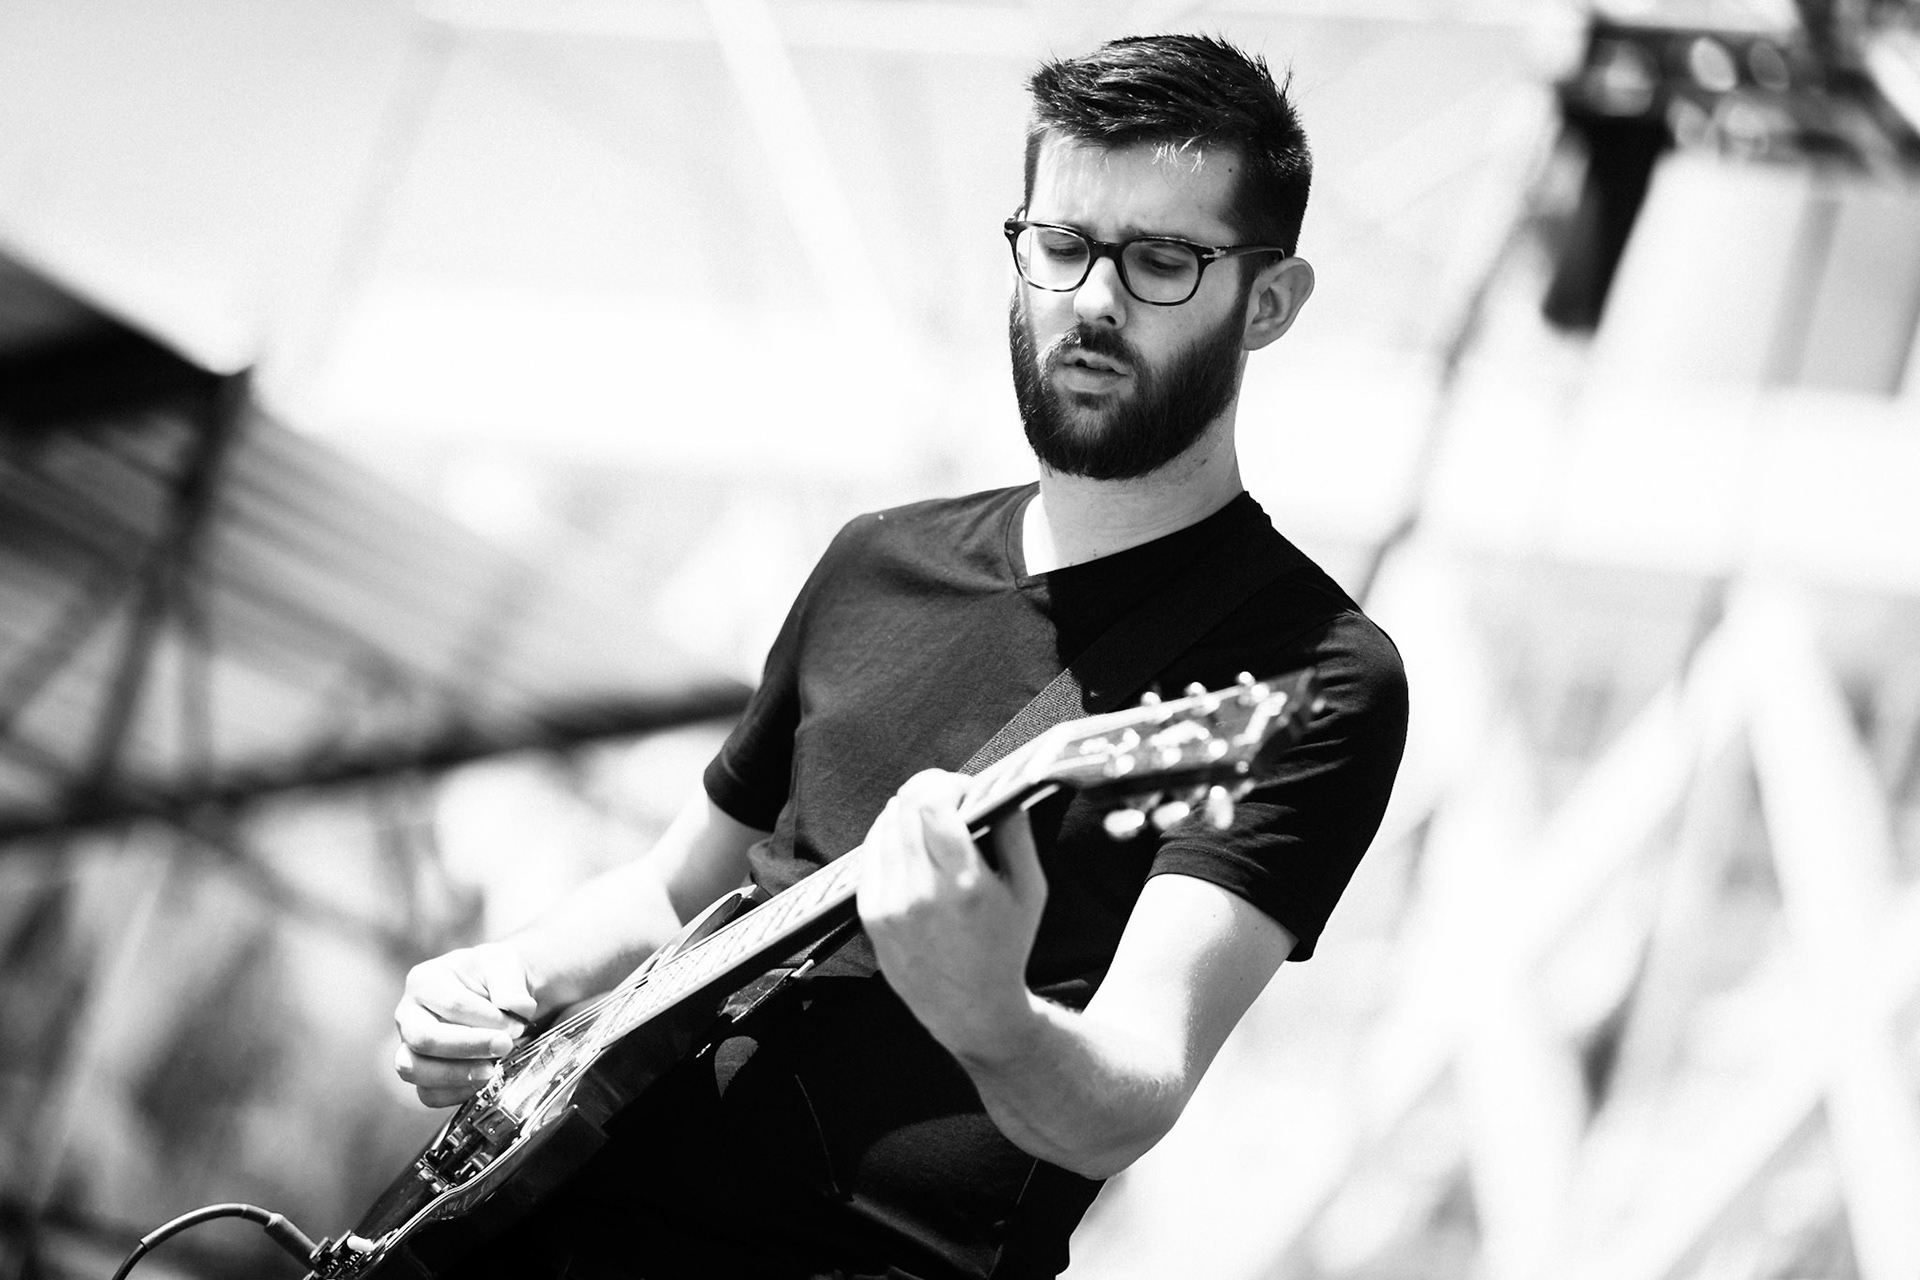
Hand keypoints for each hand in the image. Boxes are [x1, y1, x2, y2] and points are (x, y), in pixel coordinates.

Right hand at [393, 943, 537, 1107]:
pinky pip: (427, 1094)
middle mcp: (409, 1014)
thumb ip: (510, 983)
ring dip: (457, 1074)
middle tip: (505, 1046)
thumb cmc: (495, 977)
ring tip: (492, 1070)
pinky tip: (483, 1083)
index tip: (516, 1024)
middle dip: (469, 1047)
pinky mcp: (422, 1073)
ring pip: (414, 1069)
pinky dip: (455, 1094)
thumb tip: (516, 1006)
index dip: (487, 1018)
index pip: (452, 1004)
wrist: (499, 996)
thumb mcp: (506, 964)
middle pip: (425, 1039)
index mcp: (425, 980)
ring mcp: (409, 1046)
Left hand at [856, 770, 1047, 1062]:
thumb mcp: (1030, 891)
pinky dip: (888, 836)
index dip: (947, 783)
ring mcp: (891, 905)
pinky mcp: (872, 915)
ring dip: (907, 811)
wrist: (971, 1009)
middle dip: (927, 790)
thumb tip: (1000, 791)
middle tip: (947, 795)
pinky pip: (870, 854)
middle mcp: (922, 893)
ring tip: (930, 819)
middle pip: (906, 809)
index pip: (934, 805)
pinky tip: (908, 842)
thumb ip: (1017, 835)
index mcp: (965, 885)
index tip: (964, 787)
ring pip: (885, 826)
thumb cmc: (1005, 948)